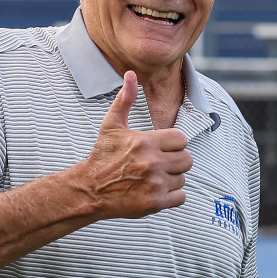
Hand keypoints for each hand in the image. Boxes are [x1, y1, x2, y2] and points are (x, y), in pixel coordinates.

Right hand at [78, 70, 192, 218]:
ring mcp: (154, 184)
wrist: (90, 190)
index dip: (172, 144)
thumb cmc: (102, 156)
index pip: (181, 139)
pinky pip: (181, 197)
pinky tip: (156, 191)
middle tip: (159, 164)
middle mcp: (152, 162)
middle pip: (187, 159)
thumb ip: (125, 100)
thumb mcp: (111, 125)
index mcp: (145, 141)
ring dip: (171, 179)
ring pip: (182, 178)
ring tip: (153, 178)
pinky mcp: (155, 203)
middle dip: (175, 161)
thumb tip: (130, 74)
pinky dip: (172, 196)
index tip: (160, 148)